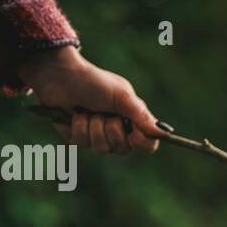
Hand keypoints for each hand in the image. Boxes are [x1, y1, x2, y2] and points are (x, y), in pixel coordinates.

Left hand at [18, 47, 161, 154]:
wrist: (62, 76)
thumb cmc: (95, 82)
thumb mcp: (123, 96)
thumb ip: (142, 116)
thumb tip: (164, 133)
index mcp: (132, 121)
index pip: (147, 144)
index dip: (142, 143)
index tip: (134, 133)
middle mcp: (116, 132)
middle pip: (123, 149)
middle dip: (113, 130)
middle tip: (106, 113)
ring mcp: (96, 137)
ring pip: (102, 149)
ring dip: (95, 127)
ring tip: (89, 111)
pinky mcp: (77, 138)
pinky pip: (82, 144)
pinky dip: (79, 126)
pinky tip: (76, 113)